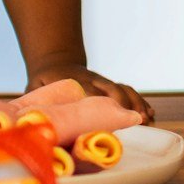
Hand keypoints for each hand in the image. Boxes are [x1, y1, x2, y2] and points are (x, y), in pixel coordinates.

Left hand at [31, 65, 153, 122]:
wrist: (55, 60)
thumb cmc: (43, 81)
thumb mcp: (34, 89)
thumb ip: (35, 102)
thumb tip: (33, 121)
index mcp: (74, 82)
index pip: (91, 93)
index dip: (103, 105)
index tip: (113, 118)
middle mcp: (92, 80)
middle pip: (112, 90)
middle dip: (125, 105)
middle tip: (137, 123)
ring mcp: (102, 82)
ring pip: (123, 90)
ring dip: (137, 104)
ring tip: (149, 120)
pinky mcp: (108, 85)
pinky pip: (127, 90)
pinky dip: (139, 101)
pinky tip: (150, 113)